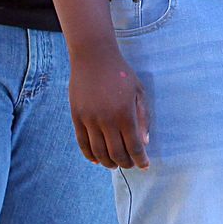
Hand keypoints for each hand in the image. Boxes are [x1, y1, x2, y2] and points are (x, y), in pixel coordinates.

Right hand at [69, 44, 149, 169]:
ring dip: (108, 162)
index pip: (134, 146)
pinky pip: (82, 143)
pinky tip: (97, 159)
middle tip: (130, 165)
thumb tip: (144, 143)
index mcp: (125, 113)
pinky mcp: (77, 117)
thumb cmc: (121, 74)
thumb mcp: (139, 92)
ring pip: (98, 151)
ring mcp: (89, 119)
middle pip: (116, 153)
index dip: (140, 159)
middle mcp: (106, 119)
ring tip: (114, 164)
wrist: (94, 57)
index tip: (145, 166)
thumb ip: (143, 118)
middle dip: (125, 163)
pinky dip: (90, 155)